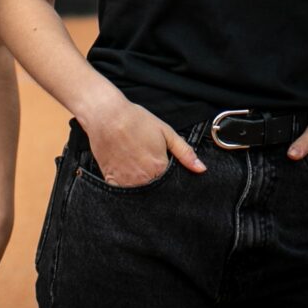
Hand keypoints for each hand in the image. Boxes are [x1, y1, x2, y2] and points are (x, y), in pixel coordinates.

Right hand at [85, 98, 204, 186]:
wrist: (106, 115)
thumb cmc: (135, 120)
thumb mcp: (165, 131)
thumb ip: (184, 152)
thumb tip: (201, 169)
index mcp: (160, 168)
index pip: (170, 183)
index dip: (168, 177)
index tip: (162, 168)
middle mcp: (144, 179)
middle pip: (154, 190)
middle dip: (154, 181)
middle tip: (146, 164)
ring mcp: (127, 181)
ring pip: (139, 193)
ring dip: (140, 185)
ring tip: (136, 167)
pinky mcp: (111, 179)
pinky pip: (121, 192)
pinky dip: (125, 186)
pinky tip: (125, 173)